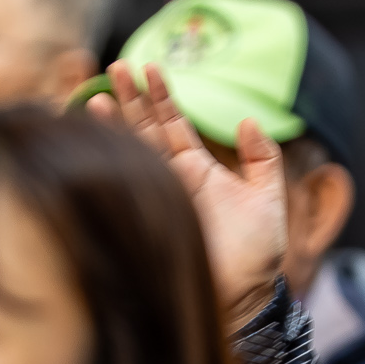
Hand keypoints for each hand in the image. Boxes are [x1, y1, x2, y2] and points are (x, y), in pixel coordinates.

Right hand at [89, 62, 286, 323]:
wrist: (246, 297)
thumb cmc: (258, 253)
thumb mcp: (268, 197)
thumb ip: (263, 158)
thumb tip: (249, 119)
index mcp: (198, 170)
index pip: (173, 124)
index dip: (161, 96)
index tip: (150, 67)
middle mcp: (172, 178)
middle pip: (144, 129)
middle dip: (129, 98)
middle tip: (116, 66)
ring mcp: (157, 195)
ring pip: (130, 150)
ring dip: (114, 122)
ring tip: (98, 94)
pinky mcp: (148, 215)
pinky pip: (125, 181)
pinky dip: (110, 158)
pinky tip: (96, 137)